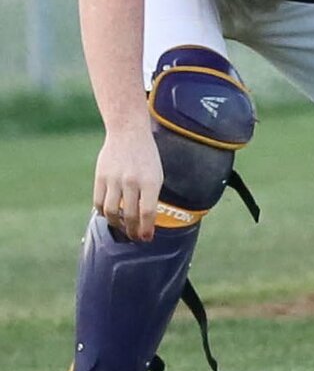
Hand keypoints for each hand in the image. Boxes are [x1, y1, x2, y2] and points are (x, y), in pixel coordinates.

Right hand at [93, 126, 162, 240]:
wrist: (128, 133)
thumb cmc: (146, 157)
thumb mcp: (157, 175)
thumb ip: (151, 196)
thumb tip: (145, 221)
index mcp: (151, 181)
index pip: (148, 212)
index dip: (146, 229)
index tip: (146, 238)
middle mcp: (132, 181)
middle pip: (130, 215)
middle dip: (133, 231)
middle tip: (135, 237)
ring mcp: (114, 179)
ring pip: (111, 212)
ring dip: (117, 225)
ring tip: (122, 228)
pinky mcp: (100, 177)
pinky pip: (99, 202)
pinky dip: (103, 213)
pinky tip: (110, 216)